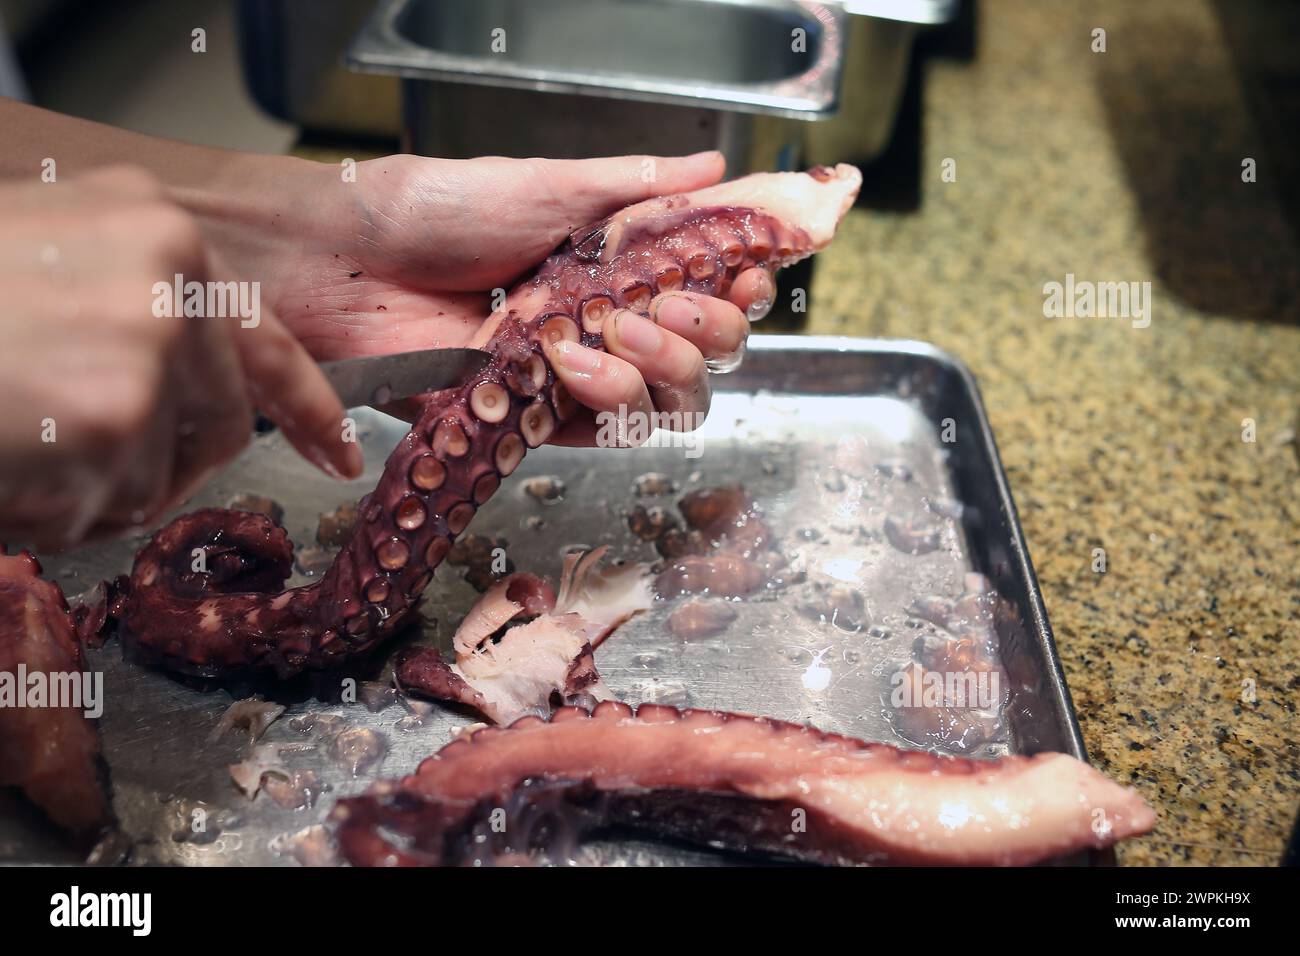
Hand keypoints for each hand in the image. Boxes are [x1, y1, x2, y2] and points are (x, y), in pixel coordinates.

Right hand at [0, 168, 358, 547]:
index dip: (305, 405)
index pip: (264, 336)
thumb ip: (138, 311)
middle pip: (220, 422)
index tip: (340, 453)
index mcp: (158, 229)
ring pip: (163, 476)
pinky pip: (107, 508)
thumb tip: (205, 388)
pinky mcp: (118, 417)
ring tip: (13, 437)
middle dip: (155, 459)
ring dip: (92, 487)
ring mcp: (153, 344)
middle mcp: (174, 274)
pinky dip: (49, 511)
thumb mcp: (51, 269)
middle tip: (68, 446)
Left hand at [204, 152, 773, 444]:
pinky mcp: (532, 416)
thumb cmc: (432, 209)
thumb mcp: (546, 182)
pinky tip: (578, 362)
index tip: (750, 275)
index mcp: (609, 260)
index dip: (738, 288)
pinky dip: (608, 399)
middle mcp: (600, 318)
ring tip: (623, 328)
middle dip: (710, 332)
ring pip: (666, 400)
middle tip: (683, 304)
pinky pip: (601, 430)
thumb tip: (718, 163)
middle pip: (700, 353)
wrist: (340, 263)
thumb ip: (636, 184)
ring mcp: (570, 371)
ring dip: (664, 367)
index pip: (702, 285)